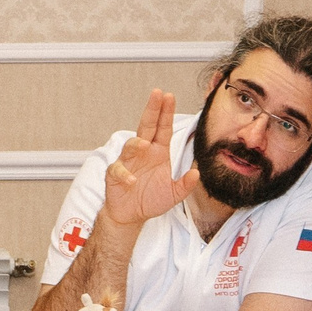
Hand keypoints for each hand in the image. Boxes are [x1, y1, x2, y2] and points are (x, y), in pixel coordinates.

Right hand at [103, 90, 199, 230]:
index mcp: (158, 152)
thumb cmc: (151, 199)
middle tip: (157, 94)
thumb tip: (196, 173)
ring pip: (130, 146)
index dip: (166, 113)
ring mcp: (128, 162)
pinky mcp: (115, 175)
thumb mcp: (174, 194)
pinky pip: (118, 170)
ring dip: (136, 144)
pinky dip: (124, 174)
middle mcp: (143, 152)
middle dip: (152, 111)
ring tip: (144, 144)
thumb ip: (186, 185)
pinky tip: (131, 180)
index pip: (164, 128)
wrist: (131, 216)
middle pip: (147, 127)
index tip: (170, 96)